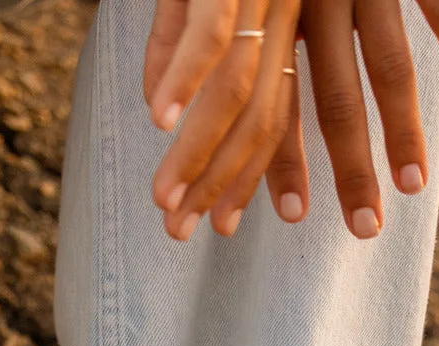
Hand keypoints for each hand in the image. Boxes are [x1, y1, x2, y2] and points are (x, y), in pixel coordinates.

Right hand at [145, 0, 303, 239]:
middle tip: (184, 232)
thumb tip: (155, 106)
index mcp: (282, 22)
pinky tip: (161, 120)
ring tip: (166, 199)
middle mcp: (283, 14)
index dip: (261, 174)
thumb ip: (177, 40)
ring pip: (234, 92)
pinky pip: (212, 34)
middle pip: (261, 117)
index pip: (276, 113)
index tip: (238, 224)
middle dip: (227, 184)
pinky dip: (185, 80)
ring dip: (197, 154)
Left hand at [265, 0, 438, 236]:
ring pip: (389, 67)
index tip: (292, 217)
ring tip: (414, 186)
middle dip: (350, 170)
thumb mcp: (251, 5)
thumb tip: (239, 116)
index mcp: (275, 18)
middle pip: (336, 101)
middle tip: (365, 229)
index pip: (277, 106)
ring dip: (403, 131)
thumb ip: (253, 48)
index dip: (281, 163)